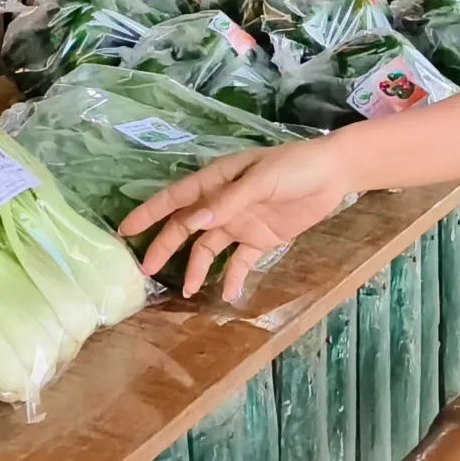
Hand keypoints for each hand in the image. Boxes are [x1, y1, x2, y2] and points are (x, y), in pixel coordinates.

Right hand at [120, 138, 356, 300]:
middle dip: (165, 246)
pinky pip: (240, 261)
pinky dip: (232, 277)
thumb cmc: (294, 167)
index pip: (175, 198)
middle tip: (146, 270)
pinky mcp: (260, 239)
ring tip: (187, 290)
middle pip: (186, 227)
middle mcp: (222, 203)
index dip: (149, 213)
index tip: (125, 230)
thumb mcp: (260, 180)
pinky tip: (227, 293)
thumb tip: (193, 223)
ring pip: (208, 248)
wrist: (334, 174)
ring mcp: (240, 222)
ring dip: (197, 267)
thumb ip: (227, 202)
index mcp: (216, 181)